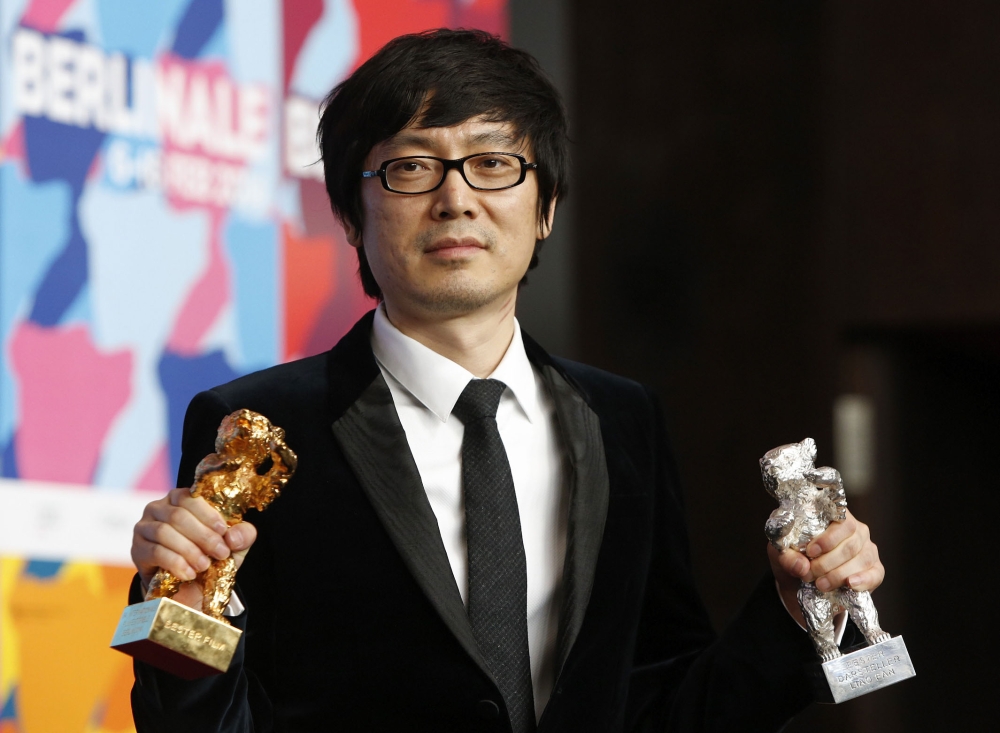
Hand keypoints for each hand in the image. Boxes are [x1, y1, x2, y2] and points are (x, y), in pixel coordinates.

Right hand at [131, 487, 256, 609]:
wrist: (187, 588)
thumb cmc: (210, 556)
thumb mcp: (233, 545)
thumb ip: (242, 535)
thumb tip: (233, 536)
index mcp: (181, 498)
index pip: (191, 497)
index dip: (208, 514)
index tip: (223, 532)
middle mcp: (158, 508)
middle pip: (178, 515)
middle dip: (203, 536)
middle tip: (220, 553)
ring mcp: (144, 528)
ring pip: (164, 532)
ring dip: (189, 550)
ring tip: (204, 565)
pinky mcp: (137, 550)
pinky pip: (155, 552)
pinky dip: (175, 563)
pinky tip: (189, 574)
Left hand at [768, 509, 883, 624]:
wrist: (800, 582)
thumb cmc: (794, 558)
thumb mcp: (781, 554)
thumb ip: (787, 557)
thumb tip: (801, 565)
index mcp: (834, 517)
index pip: (841, 521)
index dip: (827, 538)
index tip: (810, 552)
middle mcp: (856, 530)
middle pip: (850, 544)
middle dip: (827, 563)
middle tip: (809, 575)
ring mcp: (868, 548)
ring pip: (861, 559)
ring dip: (839, 575)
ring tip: (820, 584)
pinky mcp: (874, 569)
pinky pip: (875, 574)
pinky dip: (863, 580)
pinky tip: (850, 585)